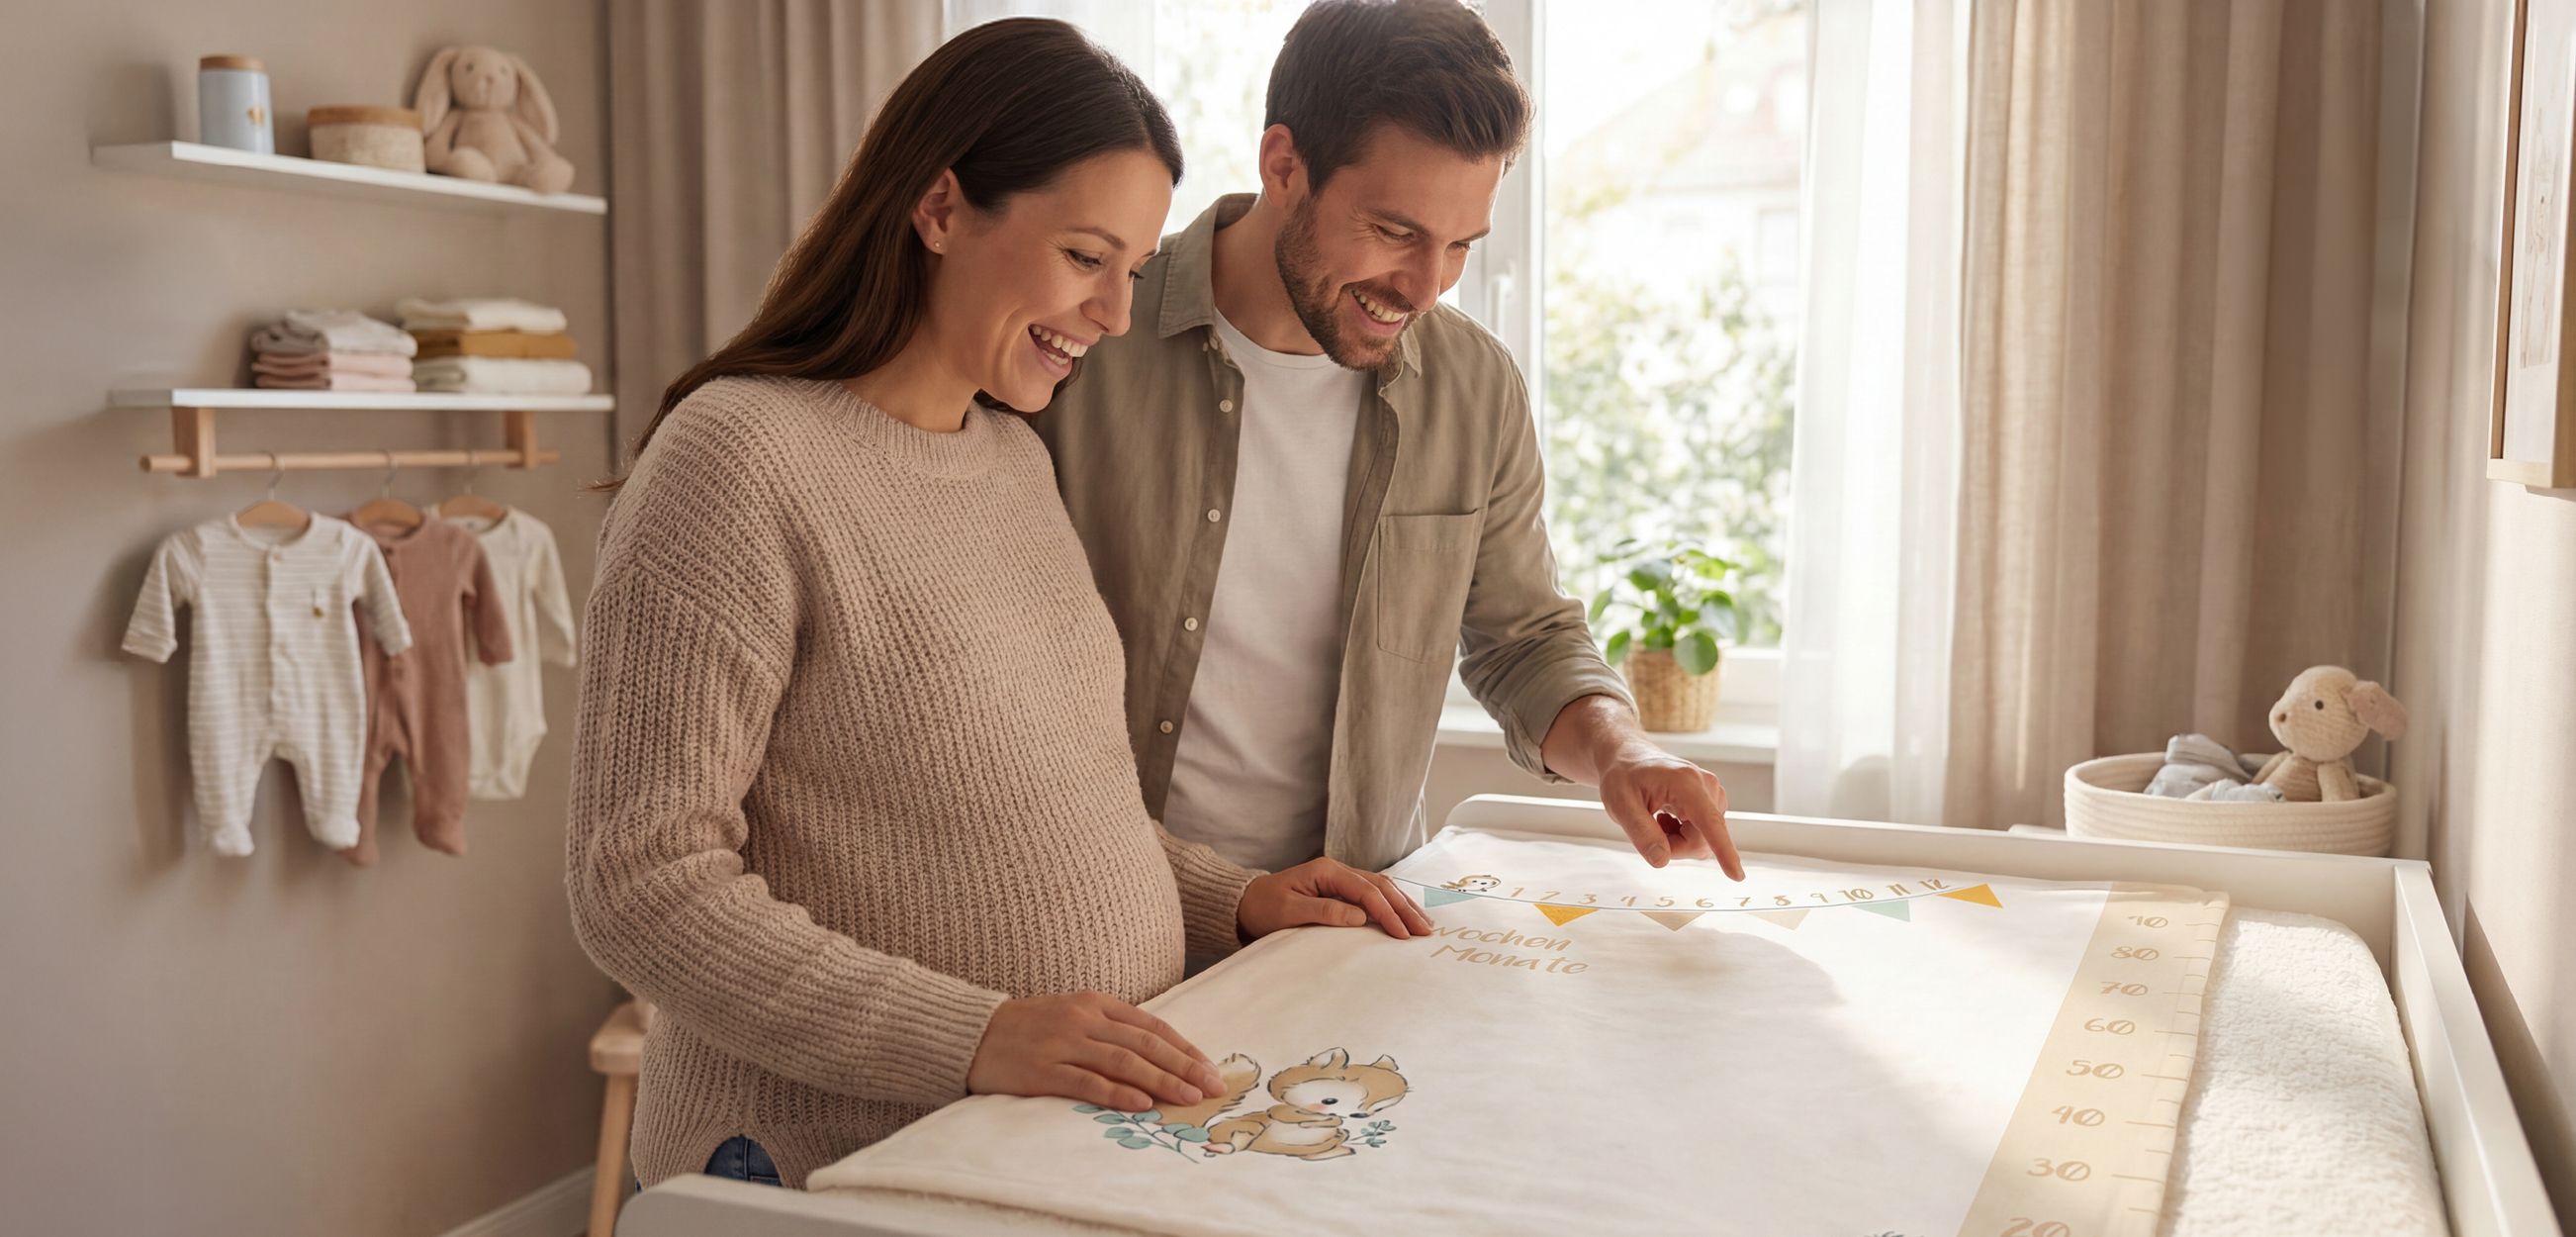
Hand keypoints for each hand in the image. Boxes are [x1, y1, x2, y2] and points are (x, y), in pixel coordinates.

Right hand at [965, 992, 1223, 1113]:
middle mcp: (1084, 1020)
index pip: (1152, 1026)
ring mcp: (1063, 1044)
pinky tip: (1142, 1103)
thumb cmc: (1027, 1027)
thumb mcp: (1073, 1014)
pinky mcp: (1043, 1070)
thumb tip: (1157, 1055)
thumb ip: (1110, 1029)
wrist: (972, 1032)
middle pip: (1145, 1044)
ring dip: (1162, 1080)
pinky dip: (1117, 1092)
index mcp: (1096, 1003)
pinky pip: (1087, 1082)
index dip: (1184, 1048)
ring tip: (1188, 1097)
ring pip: (1124, 1062)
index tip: (1209, 1069)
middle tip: (1212, 1087)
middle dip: (1184, 1067)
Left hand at [1237, 857, 1434, 940]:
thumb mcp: (1288, 912)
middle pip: (1380, 886)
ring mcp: (1340, 878)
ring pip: (1381, 888)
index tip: (1401, 934)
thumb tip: (1360, 917)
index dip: (1386, 912)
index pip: (1366, 891)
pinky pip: (1372, 894)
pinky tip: (1405, 915)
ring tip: (1424, 924)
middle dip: (1404, 908)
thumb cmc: (1263, 908)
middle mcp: (1337, 870)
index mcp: (1326, 871)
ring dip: (1403, 905)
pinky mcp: (1340, 889)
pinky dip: (1392, 905)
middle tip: (1425, 931)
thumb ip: (1324, 911)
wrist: (1245, 903)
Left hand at [1542, 694, 1744, 877]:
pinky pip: (1703, 835)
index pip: (1709, 822)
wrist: (1630, 759)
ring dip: (1677, 841)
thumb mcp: (1620, 804)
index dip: (1723, 850)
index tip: (1737, 875)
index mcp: (1685, 783)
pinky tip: (1666, 818)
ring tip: (1657, 820)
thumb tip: (1661, 860)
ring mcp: (1713, 793)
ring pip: (1703, 840)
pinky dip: (1682, 835)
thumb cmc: (1624, 777)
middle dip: (1675, 847)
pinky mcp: (1712, 802)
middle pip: (1702, 840)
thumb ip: (1641, 833)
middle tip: (1650, 829)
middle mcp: (1707, 786)